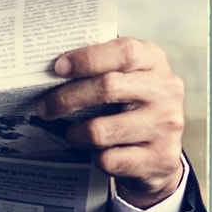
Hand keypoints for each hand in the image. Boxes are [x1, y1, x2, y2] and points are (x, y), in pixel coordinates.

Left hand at [40, 37, 187, 208]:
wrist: (162, 151)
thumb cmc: (135, 107)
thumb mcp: (126, 77)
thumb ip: (100, 68)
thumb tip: (51, 71)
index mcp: (154, 61)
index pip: (123, 52)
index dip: (87, 58)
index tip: (59, 67)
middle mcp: (166, 91)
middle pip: (107, 87)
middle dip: (66, 98)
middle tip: (45, 108)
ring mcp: (166, 126)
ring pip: (101, 130)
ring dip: (76, 134)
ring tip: (73, 134)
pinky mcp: (160, 158)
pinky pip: (109, 159)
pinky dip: (95, 157)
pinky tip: (98, 152)